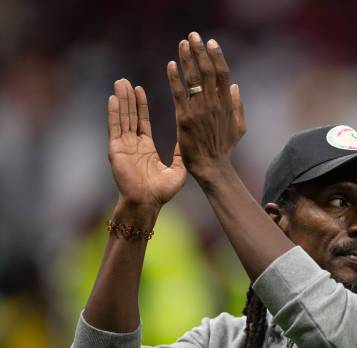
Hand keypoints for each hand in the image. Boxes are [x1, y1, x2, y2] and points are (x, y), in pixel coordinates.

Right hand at [108, 79, 186, 209]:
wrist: (148, 202)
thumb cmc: (162, 191)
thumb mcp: (178, 168)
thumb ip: (181, 152)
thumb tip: (188, 139)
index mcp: (146, 149)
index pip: (142, 121)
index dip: (140, 105)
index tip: (139, 89)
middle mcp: (132, 145)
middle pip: (129, 116)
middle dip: (128, 98)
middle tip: (125, 80)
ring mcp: (123, 146)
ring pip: (122, 118)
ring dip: (120, 100)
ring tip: (119, 82)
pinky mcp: (116, 149)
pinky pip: (115, 127)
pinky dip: (113, 112)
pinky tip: (113, 98)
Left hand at [166, 32, 245, 179]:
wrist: (212, 167)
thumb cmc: (224, 148)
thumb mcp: (239, 127)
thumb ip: (238, 105)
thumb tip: (236, 86)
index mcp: (227, 104)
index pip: (223, 74)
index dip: (217, 56)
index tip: (211, 42)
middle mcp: (214, 104)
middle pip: (208, 71)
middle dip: (200, 51)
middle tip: (193, 36)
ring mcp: (199, 111)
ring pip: (194, 79)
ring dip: (188, 59)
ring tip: (182, 43)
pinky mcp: (184, 119)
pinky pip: (179, 94)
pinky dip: (175, 79)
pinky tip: (171, 65)